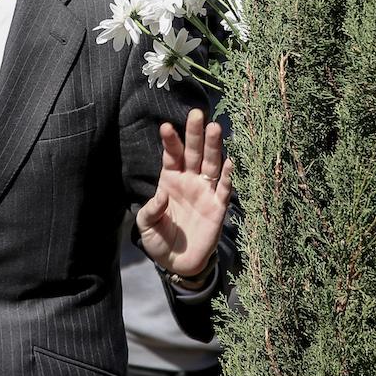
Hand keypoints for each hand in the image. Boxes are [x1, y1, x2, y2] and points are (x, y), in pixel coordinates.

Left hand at [136, 108, 233, 278]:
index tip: (166, 126)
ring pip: (211, 164)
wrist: (177, 262)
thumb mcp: (146, 225)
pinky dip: (227, 176)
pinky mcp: (218, 207)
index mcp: (170, 180)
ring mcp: (205, 192)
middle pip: (194, 152)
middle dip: (195, 133)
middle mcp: (190, 181)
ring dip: (214, 147)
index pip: (172, 156)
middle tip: (196, 113)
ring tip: (214, 128)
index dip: (171, 141)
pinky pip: (224, 188)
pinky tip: (229, 161)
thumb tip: (160, 197)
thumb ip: (150, 211)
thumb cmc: (159, 239)